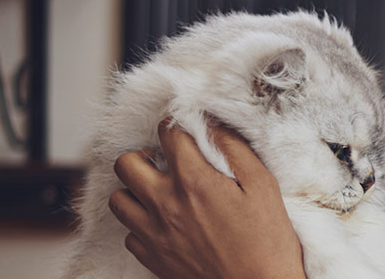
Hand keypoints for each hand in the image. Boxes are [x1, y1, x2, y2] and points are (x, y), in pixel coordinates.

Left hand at [109, 119, 305, 278]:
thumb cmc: (267, 241)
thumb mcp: (263, 185)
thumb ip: (234, 149)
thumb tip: (213, 125)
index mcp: (193, 181)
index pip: (167, 134)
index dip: (178, 127)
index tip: (186, 133)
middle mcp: (165, 205)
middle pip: (125, 163)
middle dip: (144, 155)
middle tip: (163, 163)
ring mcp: (154, 234)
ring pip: (118, 199)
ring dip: (135, 190)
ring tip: (158, 192)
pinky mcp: (153, 258)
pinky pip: (129, 234)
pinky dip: (142, 225)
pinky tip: (164, 224)